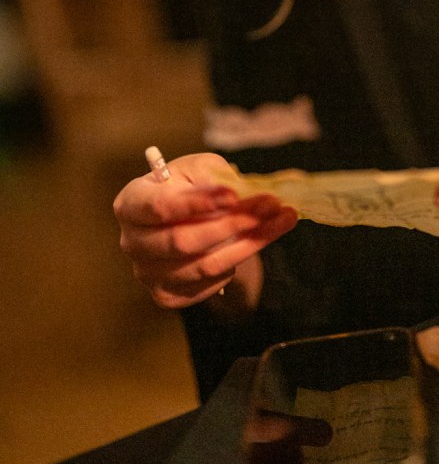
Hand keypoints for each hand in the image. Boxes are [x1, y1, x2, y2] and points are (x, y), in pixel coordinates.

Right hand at [113, 152, 297, 308]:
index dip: (196, 202)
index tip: (233, 195)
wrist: (186, 217)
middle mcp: (132, 242)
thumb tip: (242, 195)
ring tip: (280, 218)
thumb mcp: (200, 168)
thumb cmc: (188, 185)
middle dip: (231, 224)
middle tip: (270, 205)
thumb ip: (216, 178)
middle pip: (183, 241)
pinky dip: (239, 260)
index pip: (160, 207)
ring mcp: (148, 273)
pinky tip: (256, 239)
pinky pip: (211, 282)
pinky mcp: (168, 295)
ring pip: (204, 265)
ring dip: (249, 242)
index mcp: (131, 203)